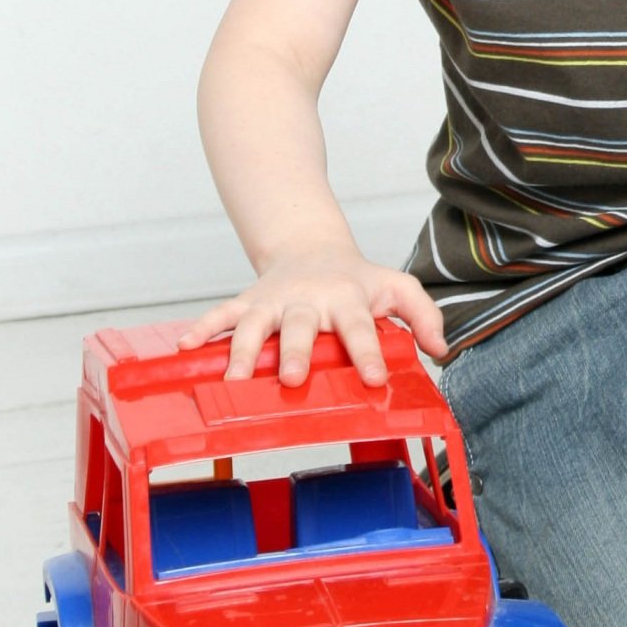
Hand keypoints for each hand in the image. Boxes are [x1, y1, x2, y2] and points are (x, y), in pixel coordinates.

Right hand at [175, 244, 446, 386]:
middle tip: (293, 379)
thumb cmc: (358, 280)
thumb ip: (423, 315)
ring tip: (234, 378)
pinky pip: (222, 314)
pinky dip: (203, 328)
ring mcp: (275, 300)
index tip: (372, 379)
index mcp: (347, 299)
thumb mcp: (398, 287)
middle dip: (297, 352)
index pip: (360, 327)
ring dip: (244, 350)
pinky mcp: (249, 301)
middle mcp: (308, 300)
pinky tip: (185, 346)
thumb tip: (441, 349)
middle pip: (301, 326)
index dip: (367, 352)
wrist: (313, 247)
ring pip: (256, 324)